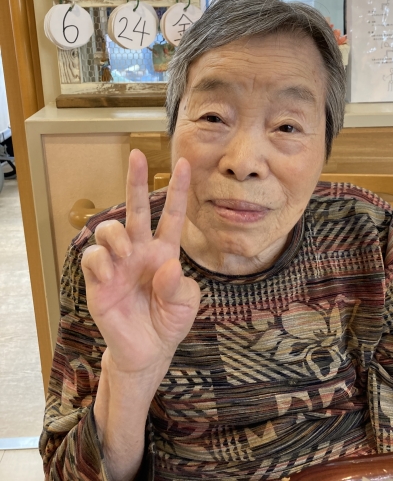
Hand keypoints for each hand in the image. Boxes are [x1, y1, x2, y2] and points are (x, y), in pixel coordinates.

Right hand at [82, 150, 200, 377]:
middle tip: (137, 156)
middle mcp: (140, 251)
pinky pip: (92, 257)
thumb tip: (167, 267)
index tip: (183, 163)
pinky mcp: (98, 279)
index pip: (172, 215)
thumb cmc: (169, 322)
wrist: (147, 351)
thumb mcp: (185, 306)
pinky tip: (110, 273)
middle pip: (136, 209)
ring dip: (116, 234)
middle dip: (136, 181)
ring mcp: (118, 263)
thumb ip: (179, 287)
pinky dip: (100, 260)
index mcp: (165, 252)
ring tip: (127, 253)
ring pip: (109, 228)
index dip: (178, 190)